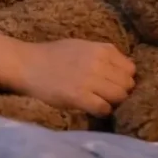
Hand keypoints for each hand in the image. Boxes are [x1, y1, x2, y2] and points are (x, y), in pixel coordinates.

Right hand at [16, 39, 135, 116]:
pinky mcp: (78, 96)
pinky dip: (101, 110)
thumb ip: (104, 56)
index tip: (113, 83)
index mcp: (101, 49)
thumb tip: (126, 70)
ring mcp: (89, 80)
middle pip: (127, 84)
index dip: (123, 78)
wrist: (27, 65)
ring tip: (99, 101)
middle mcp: (98, 63)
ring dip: (112, 102)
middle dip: (120, 91)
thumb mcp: (82, 46)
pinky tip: (92, 107)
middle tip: (106, 95)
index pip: (130, 69)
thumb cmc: (53, 55)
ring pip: (119, 97)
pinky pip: (104, 108)